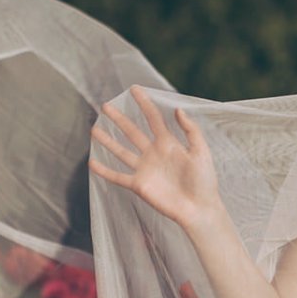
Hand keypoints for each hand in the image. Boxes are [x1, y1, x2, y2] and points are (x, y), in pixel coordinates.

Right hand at [88, 85, 222, 229]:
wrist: (199, 208)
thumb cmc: (204, 181)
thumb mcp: (201, 151)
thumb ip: (190, 130)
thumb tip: (177, 109)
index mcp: (169, 143)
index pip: (153, 118)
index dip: (144, 103)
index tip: (133, 89)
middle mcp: (153, 153)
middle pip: (132, 131)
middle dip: (119, 119)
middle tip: (105, 106)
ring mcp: (145, 169)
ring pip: (121, 151)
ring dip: (108, 141)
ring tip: (94, 129)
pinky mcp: (139, 185)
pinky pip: (118, 176)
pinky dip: (105, 170)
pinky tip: (92, 163)